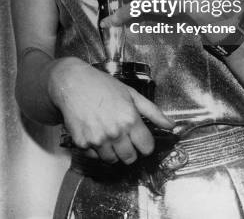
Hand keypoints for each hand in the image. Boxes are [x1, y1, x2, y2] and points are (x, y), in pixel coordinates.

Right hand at [47, 57, 173, 163]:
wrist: (72, 83)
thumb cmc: (102, 86)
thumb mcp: (131, 94)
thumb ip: (152, 111)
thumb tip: (170, 125)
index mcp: (130, 119)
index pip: (146, 148)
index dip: (145, 144)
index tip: (140, 139)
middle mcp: (115, 132)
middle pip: (130, 158)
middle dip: (130, 150)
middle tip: (124, 137)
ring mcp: (98, 140)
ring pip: (113, 160)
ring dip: (113, 151)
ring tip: (108, 133)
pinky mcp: (83, 144)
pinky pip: (95, 156)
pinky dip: (96, 149)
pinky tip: (95, 132)